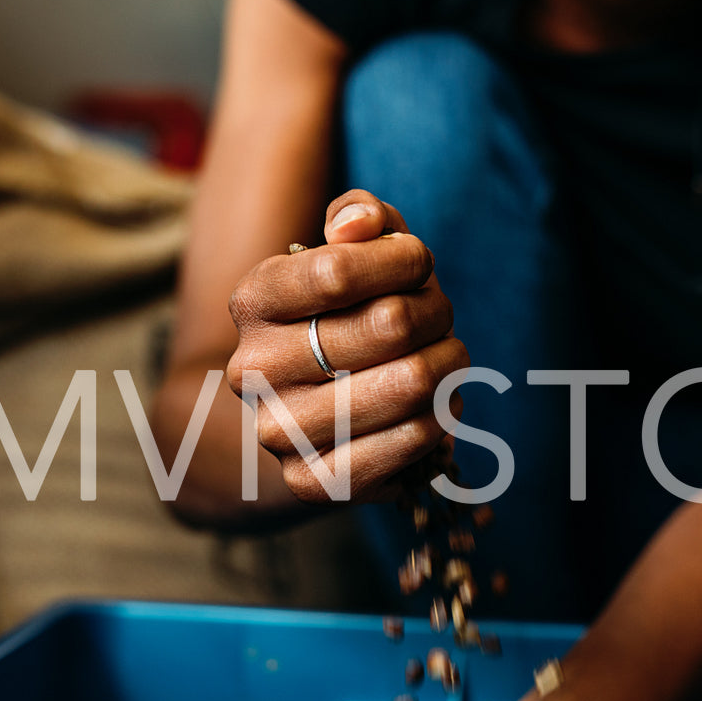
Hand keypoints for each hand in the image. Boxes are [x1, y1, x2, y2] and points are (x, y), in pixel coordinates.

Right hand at [225, 189, 468, 502]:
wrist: (297, 420)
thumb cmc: (341, 321)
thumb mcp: (345, 255)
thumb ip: (358, 219)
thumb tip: (358, 225)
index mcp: (253, 301)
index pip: (340, 269)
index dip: (402, 260)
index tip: (419, 264)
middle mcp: (255, 369)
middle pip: (390, 324)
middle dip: (437, 314)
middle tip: (440, 320)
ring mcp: (280, 431)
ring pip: (410, 383)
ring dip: (448, 366)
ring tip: (442, 362)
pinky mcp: (314, 481)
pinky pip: (410, 440)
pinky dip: (440, 418)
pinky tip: (435, 407)